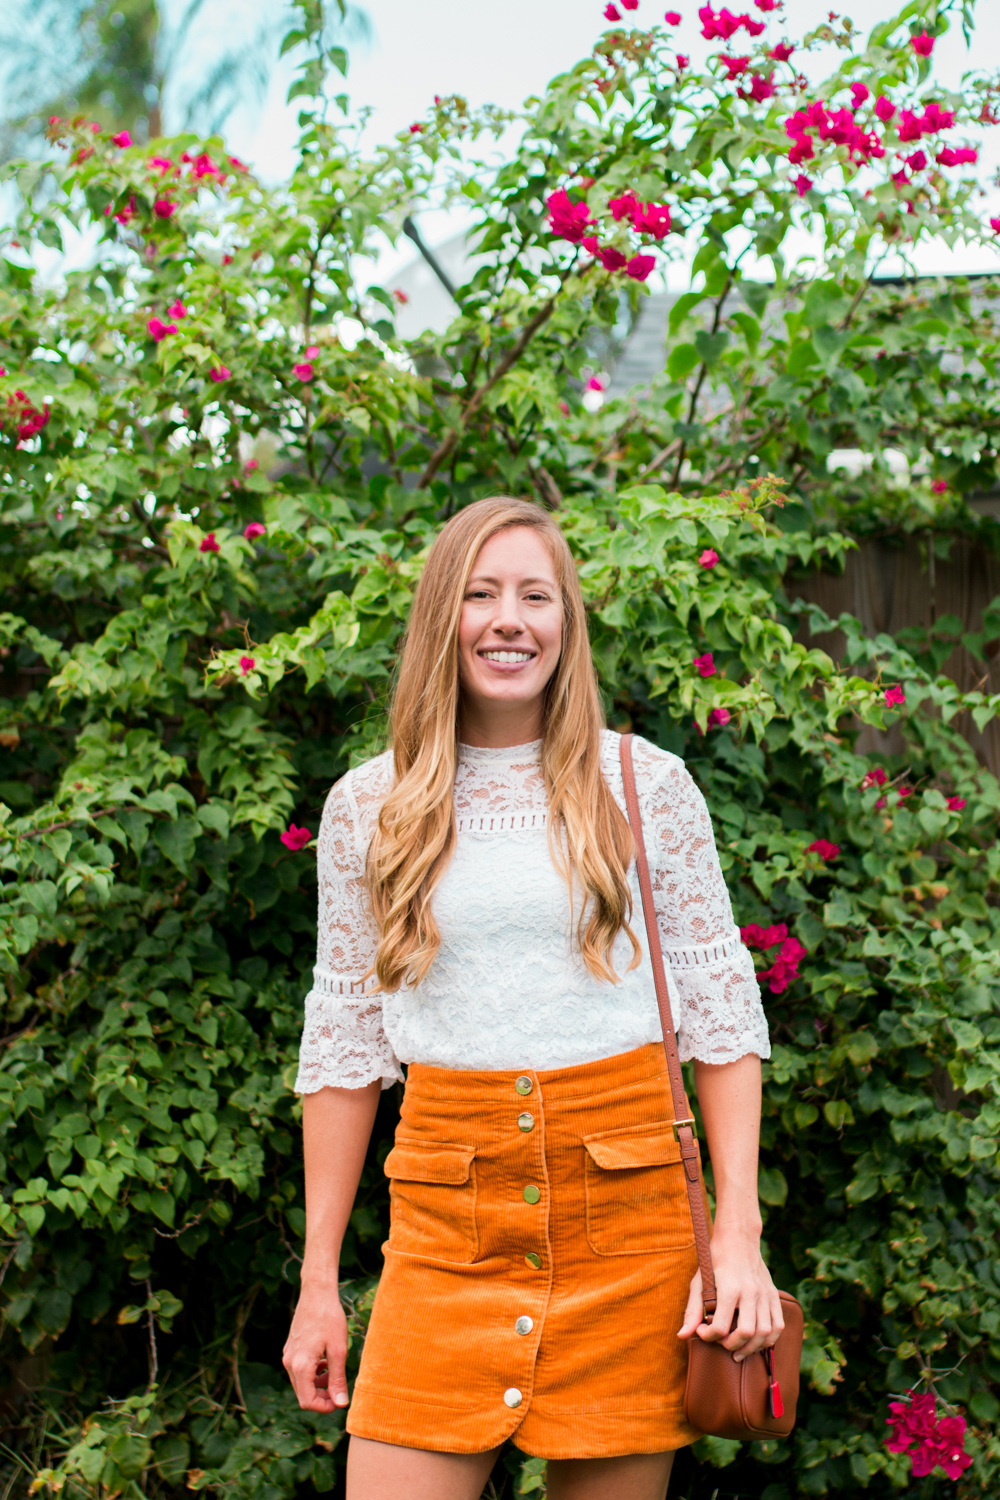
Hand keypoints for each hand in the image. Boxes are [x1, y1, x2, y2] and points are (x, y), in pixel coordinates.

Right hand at [283, 1277, 349, 1410]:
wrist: (317, 1293)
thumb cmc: (330, 1318)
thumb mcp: (338, 1350)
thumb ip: (338, 1379)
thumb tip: (341, 1404)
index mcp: (300, 1366)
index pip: (308, 1402)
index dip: (324, 1407)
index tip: (340, 1401)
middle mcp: (290, 1363)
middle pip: (303, 1394)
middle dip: (322, 1396)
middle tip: (340, 1388)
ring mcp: (288, 1355)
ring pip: (302, 1382)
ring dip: (318, 1384)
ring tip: (335, 1372)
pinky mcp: (291, 1348)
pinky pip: (300, 1370)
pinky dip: (313, 1372)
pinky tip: (326, 1361)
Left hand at [677, 1231, 783, 1362]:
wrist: (738, 1238)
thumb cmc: (715, 1259)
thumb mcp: (699, 1281)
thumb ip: (692, 1310)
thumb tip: (682, 1335)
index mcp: (730, 1288)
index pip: (721, 1327)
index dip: (709, 1336)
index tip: (702, 1331)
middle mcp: (750, 1292)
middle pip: (746, 1333)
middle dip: (731, 1345)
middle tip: (720, 1343)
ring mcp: (765, 1294)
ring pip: (764, 1333)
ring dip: (751, 1347)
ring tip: (738, 1350)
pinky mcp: (774, 1295)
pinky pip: (778, 1325)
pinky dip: (768, 1339)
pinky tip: (756, 1341)